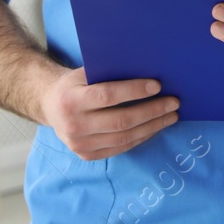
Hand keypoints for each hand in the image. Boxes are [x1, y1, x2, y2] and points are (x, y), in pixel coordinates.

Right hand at [38, 66, 178, 160]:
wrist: (50, 106)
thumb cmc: (75, 84)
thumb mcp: (85, 73)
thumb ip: (109, 73)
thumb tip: (149, 68)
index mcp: (71, 100)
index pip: (107, 95)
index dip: (134, 90)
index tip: (158, 85)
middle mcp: (73, 125)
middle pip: (120, 120)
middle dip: (152, 111)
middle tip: (174, 102)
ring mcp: (79, 144)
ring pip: (124, 137)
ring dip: (152, 126)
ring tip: (171, 115)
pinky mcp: (86, 155)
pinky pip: (120, 147)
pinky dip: (141, 137)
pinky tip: (155, 127)